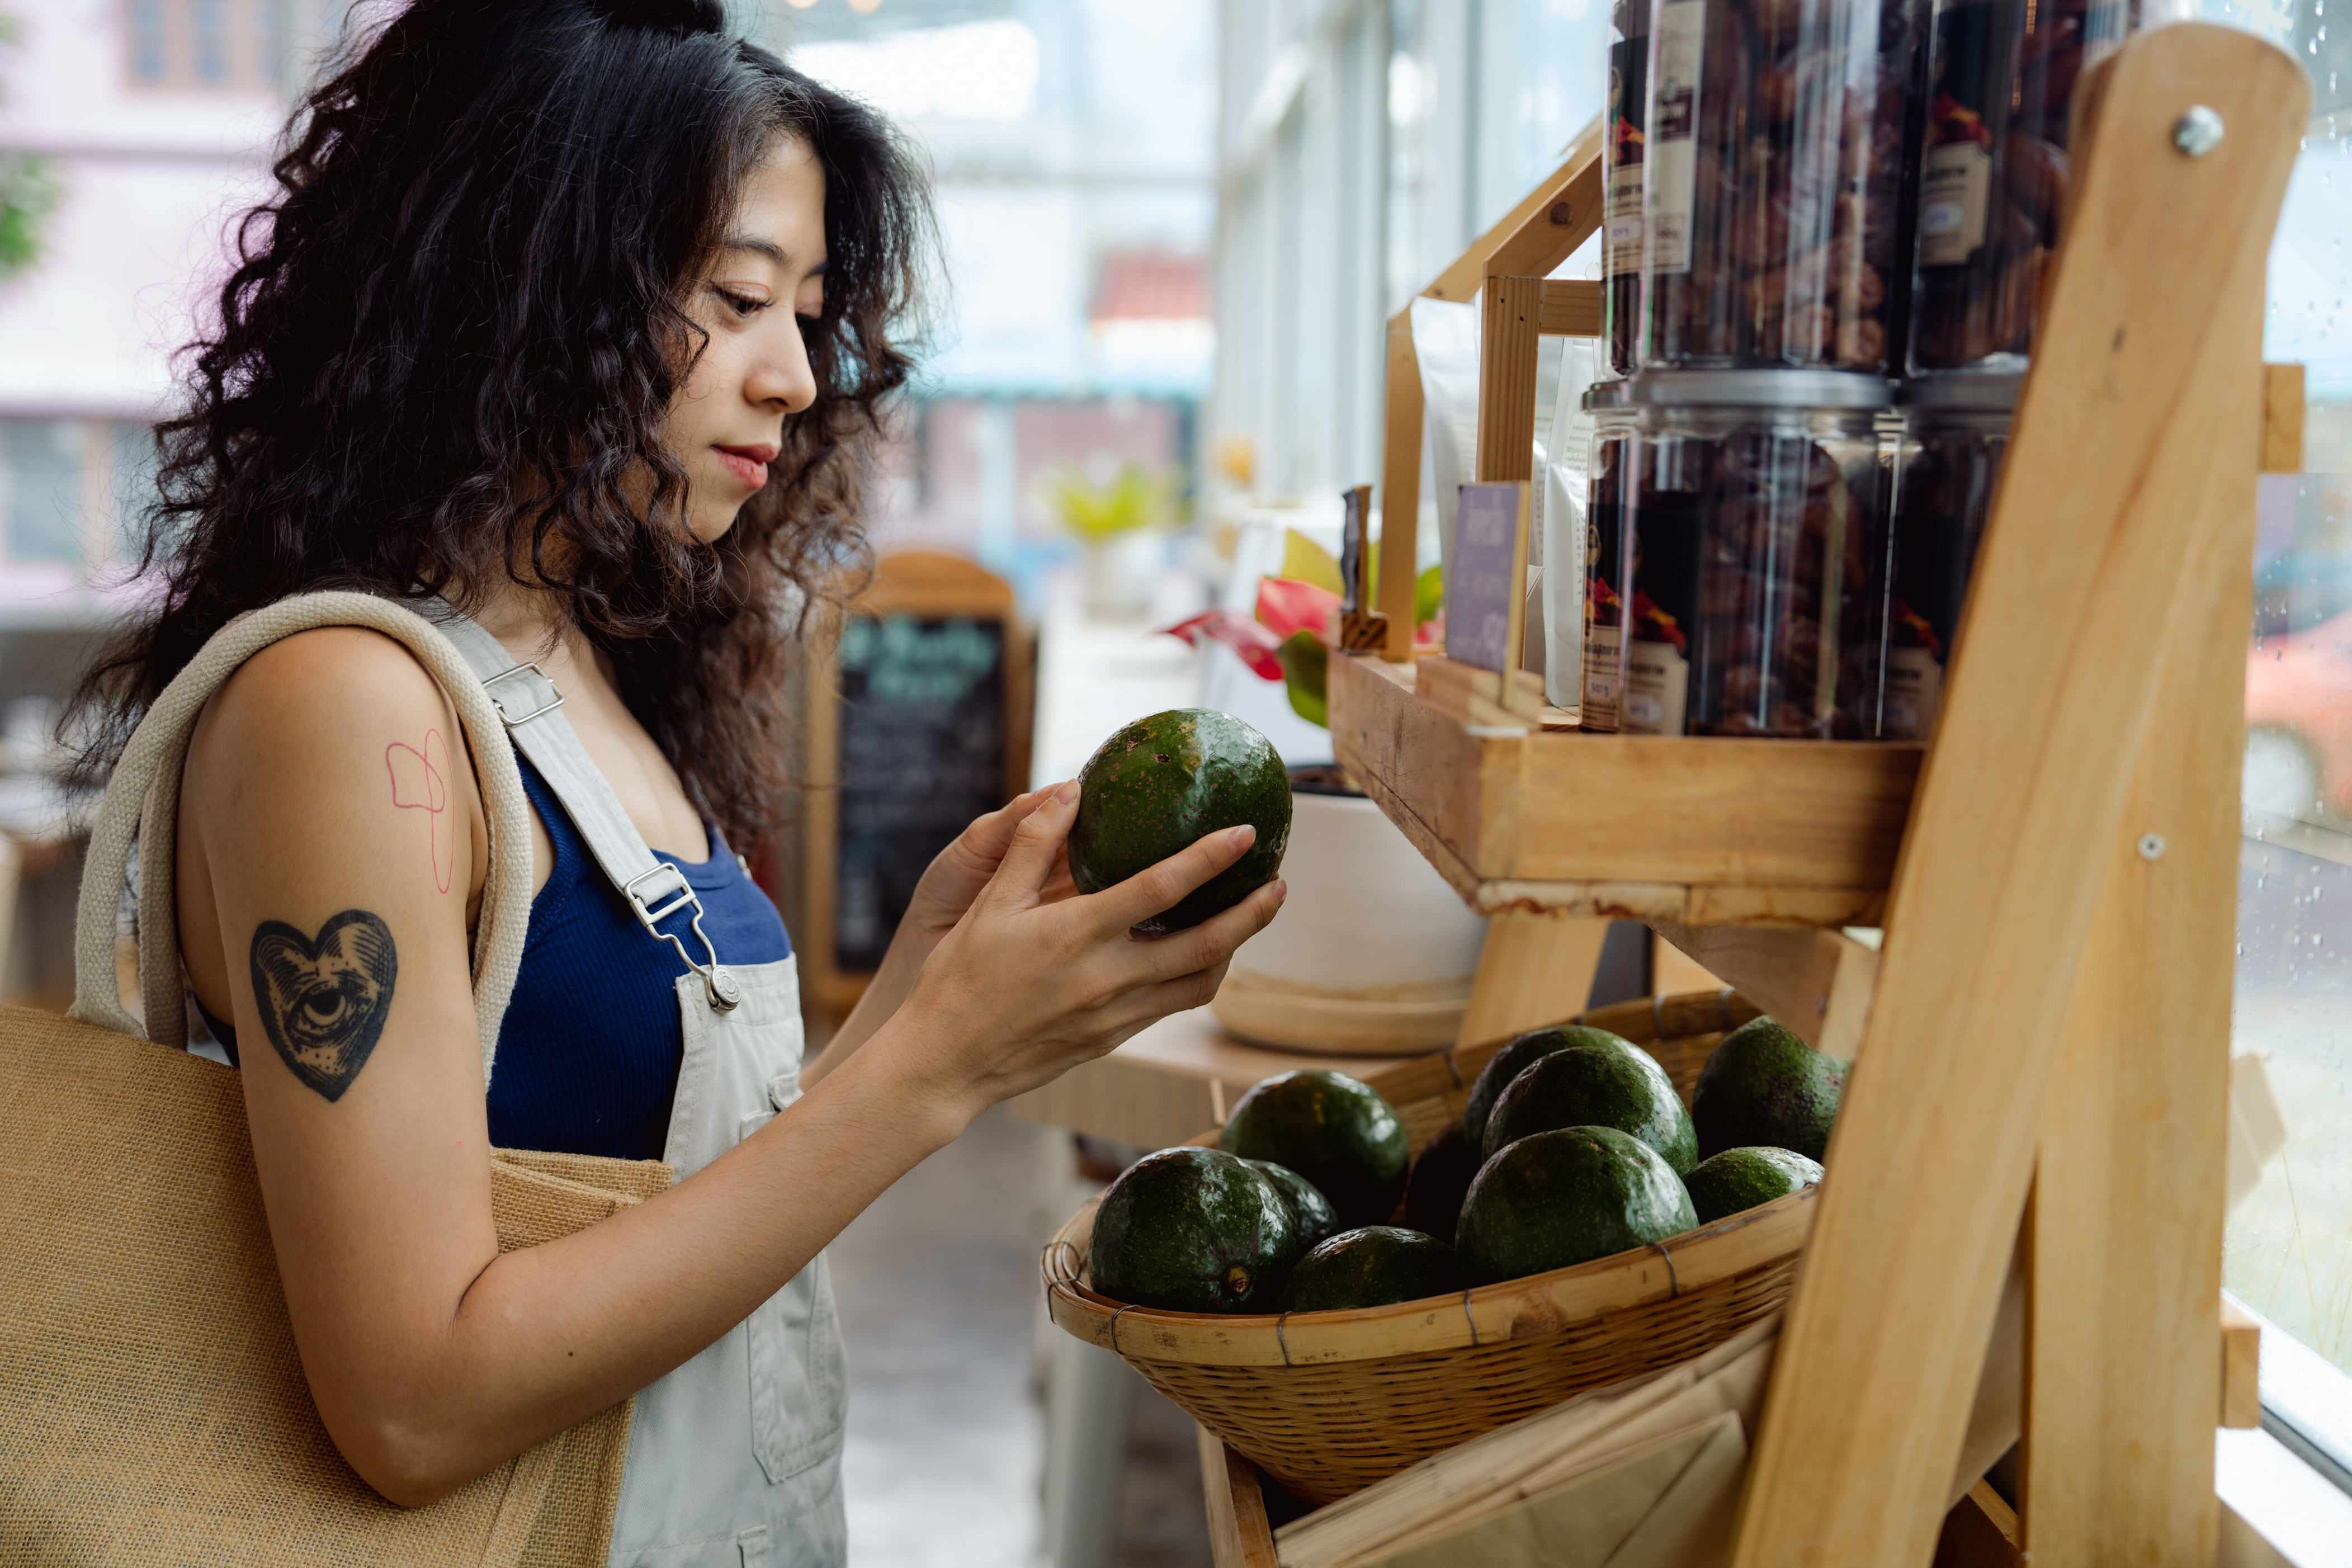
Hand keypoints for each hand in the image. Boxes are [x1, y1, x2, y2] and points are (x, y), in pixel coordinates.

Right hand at [881, 781, 1284, 1128]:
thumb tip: (1069, 790)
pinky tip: (1202, 953)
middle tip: (1279, 884)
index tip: (1245, 832)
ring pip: (1199, 983)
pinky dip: (1199, 976)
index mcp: (1076, 936)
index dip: (1209, 858)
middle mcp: (1107, 979)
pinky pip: (1172, 1004)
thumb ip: (1033, 844)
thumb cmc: (959, 979)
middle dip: (1251, 913)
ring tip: (1251, 916)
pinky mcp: (1114, 1040)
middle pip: (1206, 945)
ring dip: (1235, 949)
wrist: (947, 1063)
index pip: (1161, 889)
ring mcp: (1115, 1016)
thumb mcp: (990, 904)